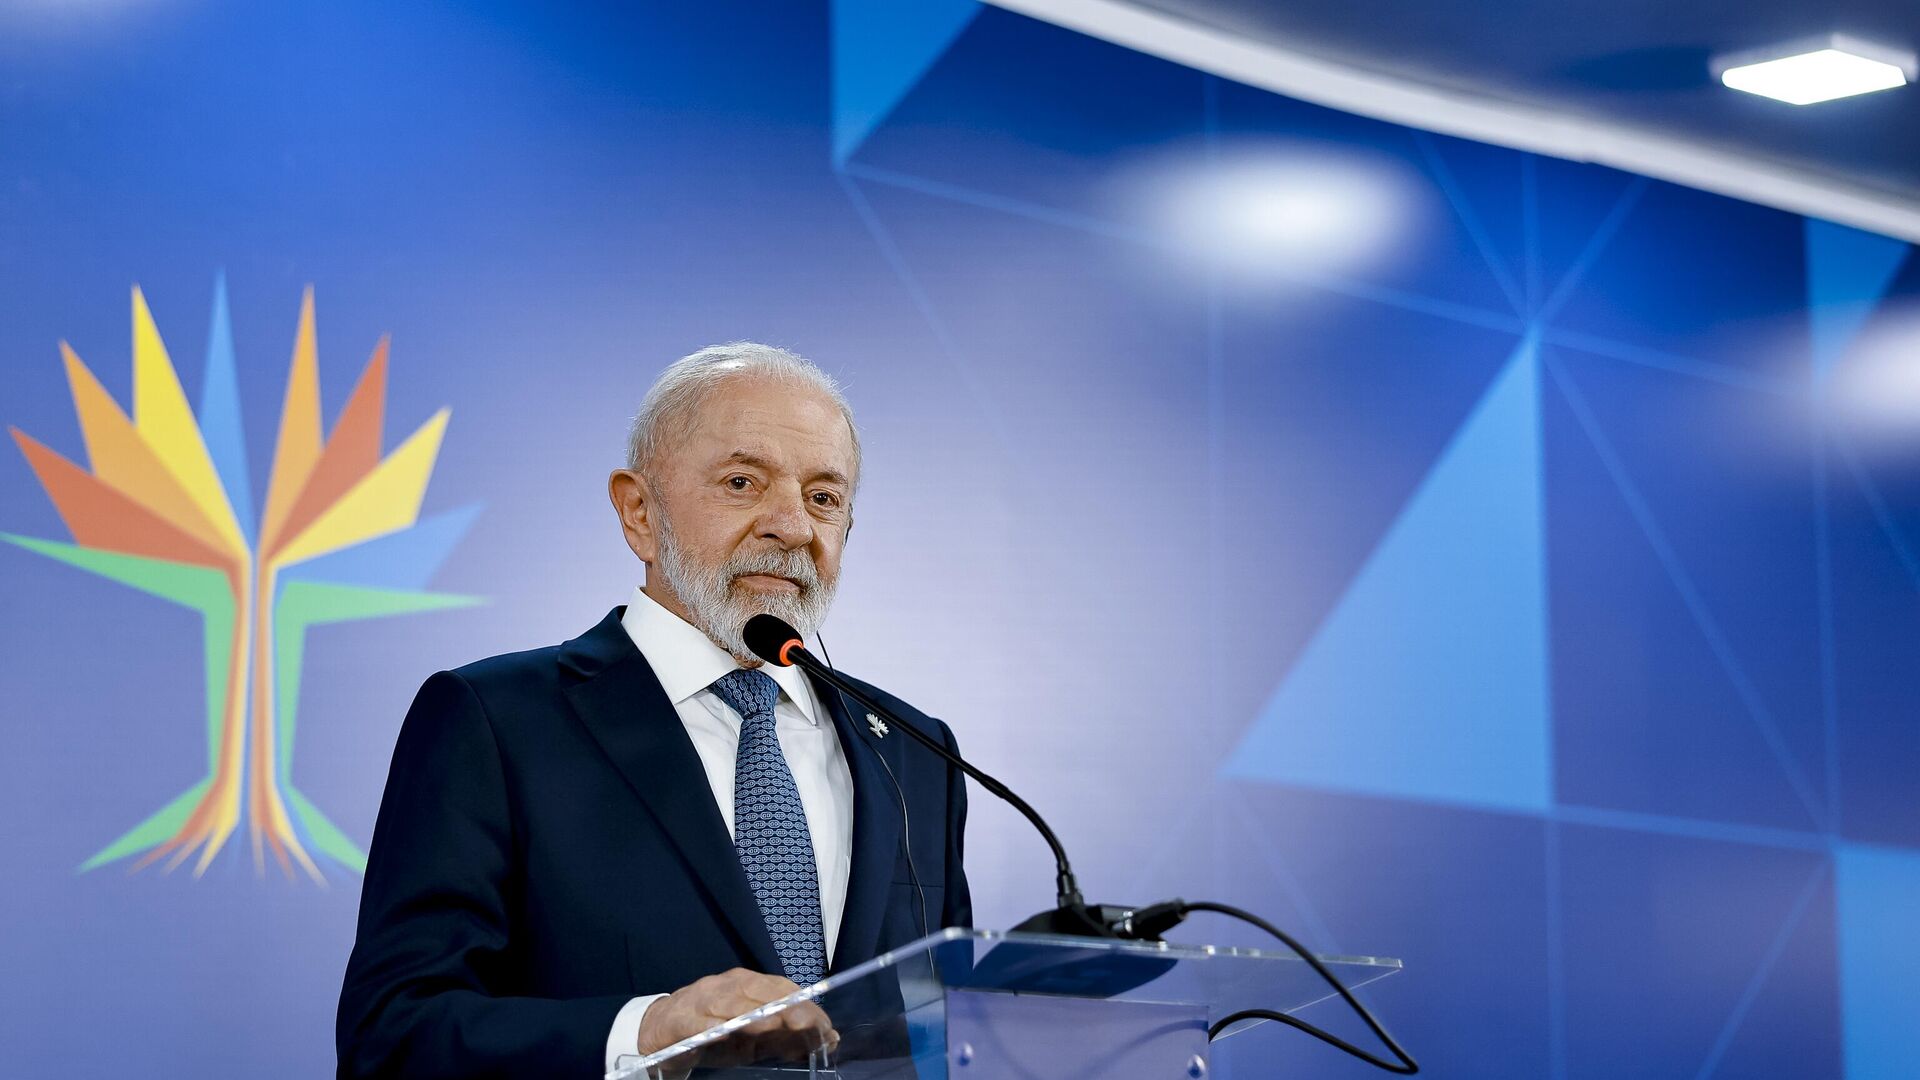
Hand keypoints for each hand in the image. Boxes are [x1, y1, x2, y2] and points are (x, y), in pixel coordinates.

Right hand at [636, 968, 838, 1064]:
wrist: (659, 1031)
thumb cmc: (712, 1031)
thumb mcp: (751, 1037)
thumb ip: (784, 1037)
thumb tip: (825, 1040)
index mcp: (748, 985)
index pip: (783, 989)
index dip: (805, 1006)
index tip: (826, 1026)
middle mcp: (728, 985)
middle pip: (761, 991)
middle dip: (786, 1007)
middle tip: (807, 1024)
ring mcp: (703, 998)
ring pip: (731, 1001)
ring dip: (753, 1013)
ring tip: (773, 1024)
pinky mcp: (680, 1018)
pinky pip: (697, 1021)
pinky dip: (711, 1026)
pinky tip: (723, 1032)